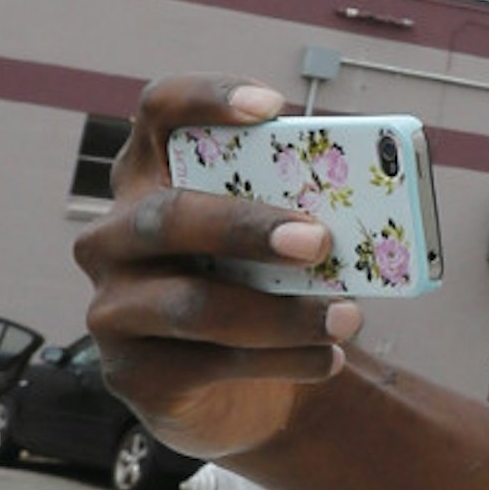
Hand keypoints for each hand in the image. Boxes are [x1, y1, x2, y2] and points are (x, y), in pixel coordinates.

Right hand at [79, 79, 361, 463]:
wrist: (230, 390)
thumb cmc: (255, 289)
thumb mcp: (272, 245)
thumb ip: (298, 217)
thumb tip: (375, 209)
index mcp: (150, 178)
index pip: (158, 113)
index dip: (206, 99)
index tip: (271, 106)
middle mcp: (114, 235)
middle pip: (170, 214)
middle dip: (248, 226)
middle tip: (318, 241)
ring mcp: (112, 306)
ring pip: (193, 304)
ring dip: (280, 313)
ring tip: (348, 317)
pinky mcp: (129, 372)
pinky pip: (209, 363)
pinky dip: (283, 360)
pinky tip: (327, 359)